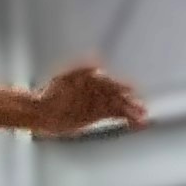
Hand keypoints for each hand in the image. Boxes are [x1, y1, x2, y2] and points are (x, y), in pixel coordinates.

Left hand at [28, 57, 147, 139]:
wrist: (40, 111)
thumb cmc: (51, 92)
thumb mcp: (64, 77)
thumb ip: (81, 68)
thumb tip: (98, 61)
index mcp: (94, 79)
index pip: (112, 82)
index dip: (122, 86)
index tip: (131, 90)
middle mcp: (99, 90)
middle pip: (119, 95)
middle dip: (131, 102)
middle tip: (141, 109)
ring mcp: (99, 102)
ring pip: (121, 106)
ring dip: (133, 112)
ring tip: (144, 119)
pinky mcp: (98, 115)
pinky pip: (116, 116)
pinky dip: (127, 119)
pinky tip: (137, 124)